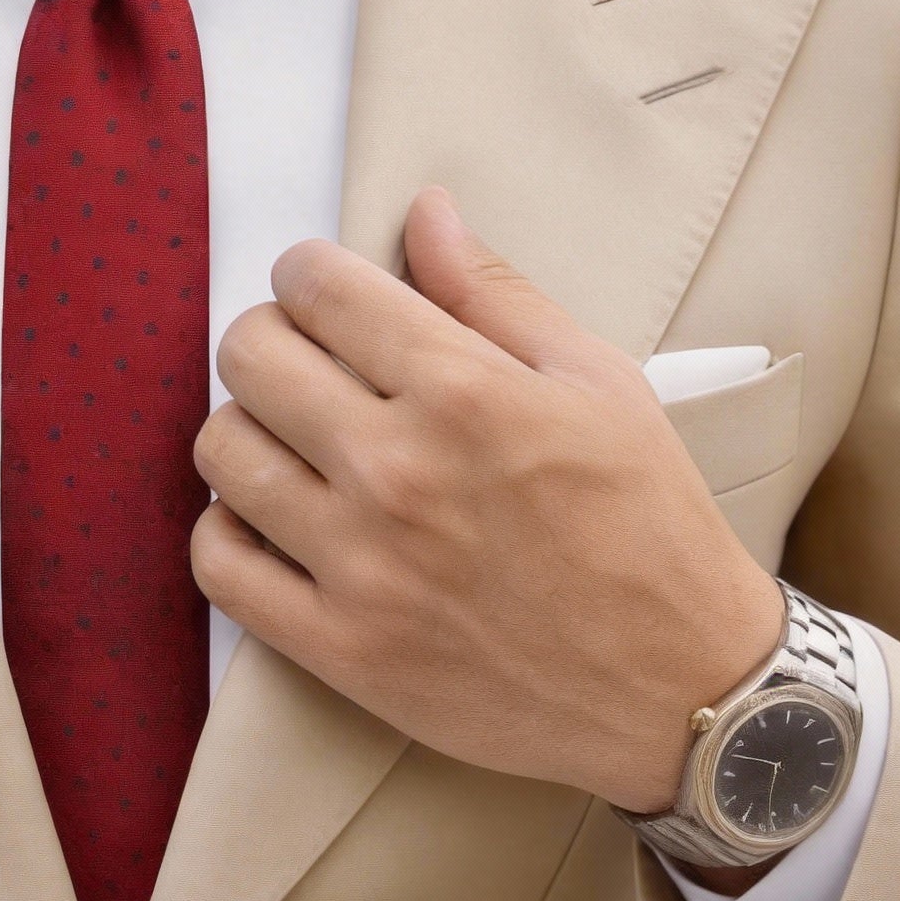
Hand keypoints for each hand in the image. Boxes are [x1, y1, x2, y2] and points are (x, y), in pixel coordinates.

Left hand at [191, 188, 784, 814]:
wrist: (680, 687)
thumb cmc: (649, 527)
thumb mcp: (599, 384)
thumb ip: (496, 294)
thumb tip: (424, 213)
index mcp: (464, 393)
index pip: (318, 288)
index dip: (307, 273)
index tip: (321, 291)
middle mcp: (397, 472)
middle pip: (249, 358)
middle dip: (268, 338)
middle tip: (303, 361)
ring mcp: (360, 566)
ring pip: (221, 453)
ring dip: (243, 430)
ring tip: (289, 442)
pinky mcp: (338, 648)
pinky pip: (218, 566)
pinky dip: (226, 532)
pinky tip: (270, 520)